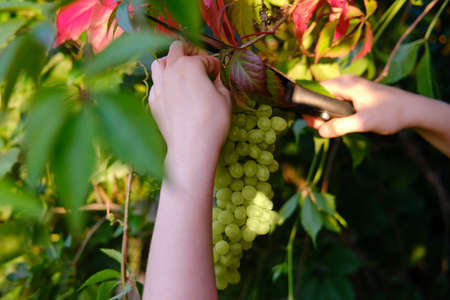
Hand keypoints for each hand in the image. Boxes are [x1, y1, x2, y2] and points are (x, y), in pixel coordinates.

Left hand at [149, 41, 230, 177]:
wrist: (191, 147)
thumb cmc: (212, 122)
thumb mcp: (225, 99)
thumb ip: (221, 81)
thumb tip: (218, 76)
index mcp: (190, 65)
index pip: (205, 58)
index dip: (215, 65)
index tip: (219, 74)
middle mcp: (171, 71)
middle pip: (176, 49)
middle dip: (190, 51)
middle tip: (199, 60)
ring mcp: (159, 86)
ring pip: (159, 63)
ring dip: (170, 62)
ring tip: (180, 71)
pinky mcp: (153, 102)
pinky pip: (155, 84)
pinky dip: (163, 82)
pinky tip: (172, 91)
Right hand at [303, 74, 416, 137]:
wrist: (414, 110)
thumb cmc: (390, 113)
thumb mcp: (364, 122)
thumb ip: (340, 127)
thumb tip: (321, 131)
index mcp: (346, 83)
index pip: (316, 89)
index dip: (311, 107)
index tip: (314, 123)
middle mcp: (347, 81)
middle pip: (321, 94)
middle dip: (318, 112)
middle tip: (321, 128)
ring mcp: (352, 86)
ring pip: (329, 98)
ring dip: (327, 113)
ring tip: (330, 128)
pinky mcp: (357, 92)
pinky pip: (338, 100)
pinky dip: (335, 111)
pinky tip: (340, 123)